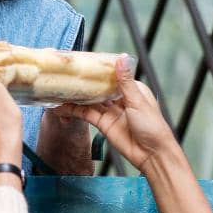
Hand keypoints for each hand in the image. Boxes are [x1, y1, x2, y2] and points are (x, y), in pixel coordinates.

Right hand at [55, 56, 177, 172]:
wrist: (151, 155)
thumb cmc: (152, 126)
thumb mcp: (137, 101)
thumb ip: (125, 81)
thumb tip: (121, 58)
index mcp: (132, 89)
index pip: (113, 75)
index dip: (99, 69)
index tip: (84, 61)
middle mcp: (120, 98)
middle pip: (99, 87)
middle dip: (85, 82)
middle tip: (66, 74)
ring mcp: (110, 111)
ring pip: (90, 100)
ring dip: (76, 96)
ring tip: (59, 89)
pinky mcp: (103, 124)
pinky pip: (86, 114)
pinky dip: (74, 110)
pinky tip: (62, 107)